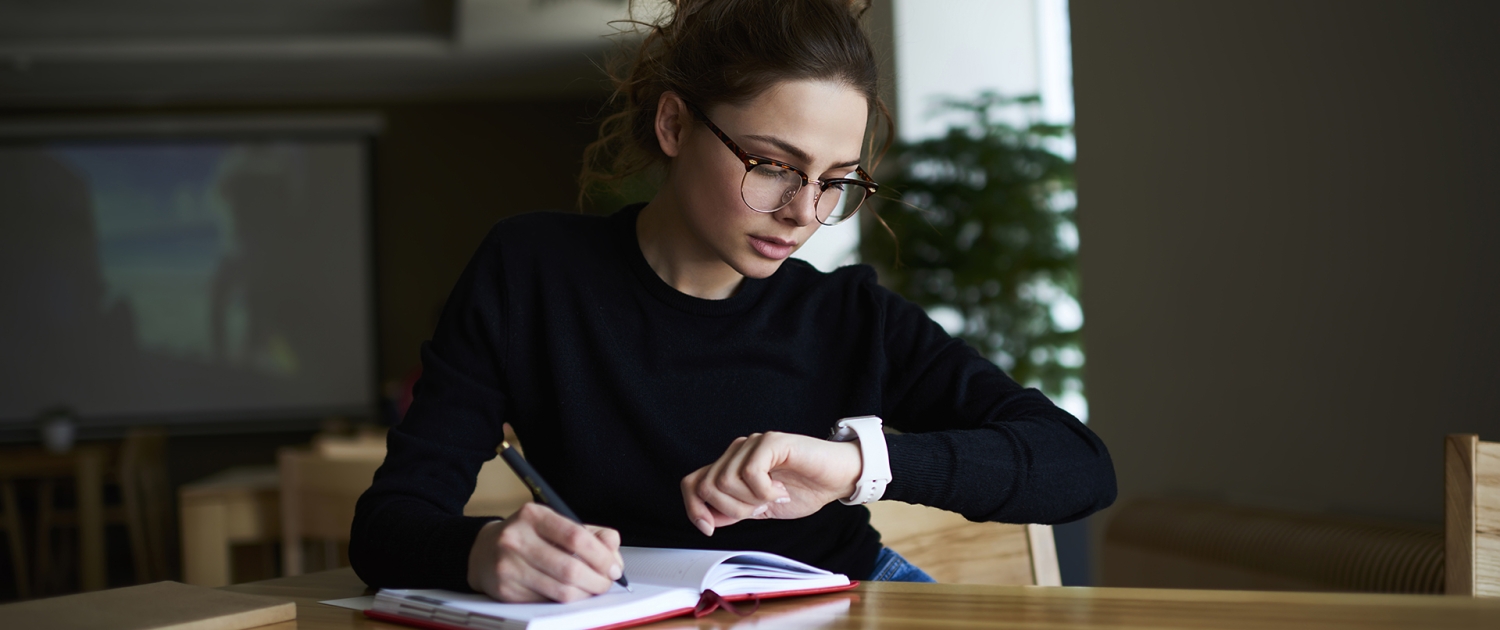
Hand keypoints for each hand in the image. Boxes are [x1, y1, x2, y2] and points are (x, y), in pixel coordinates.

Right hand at [466, 502, 623, 601]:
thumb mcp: (557, 524)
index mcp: (533, 515)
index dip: (601, 556)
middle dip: (597, 581)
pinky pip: (547, 602)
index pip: (576, 536)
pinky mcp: (505, 590)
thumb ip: (591, 534)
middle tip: (606, 583)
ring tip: (591, 590)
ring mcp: (508, 566)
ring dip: (585, 595)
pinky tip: (569, 594)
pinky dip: (565, 602)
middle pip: (570, 568)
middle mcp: (516, 539)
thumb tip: (613, 552)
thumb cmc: (529, 537)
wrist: (484, 551)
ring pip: (560, 591)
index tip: (614, 567)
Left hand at [680, 431, 861, 535]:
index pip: (692, 483)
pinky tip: (781, 491)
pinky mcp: (772, 442)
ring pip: (725, 480)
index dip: (693, 508)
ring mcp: (753, 444)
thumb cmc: (805, 489)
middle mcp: (738, 451)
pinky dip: (765, 490)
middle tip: (760, 509)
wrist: (838, 478)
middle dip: (732, 509)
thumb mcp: (761, 509)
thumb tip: (706, 519)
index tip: (709, 529)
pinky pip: (750, 472)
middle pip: (707, 485)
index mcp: (732, 466)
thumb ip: (734, 511)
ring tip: (774, 497)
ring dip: (751, 500)